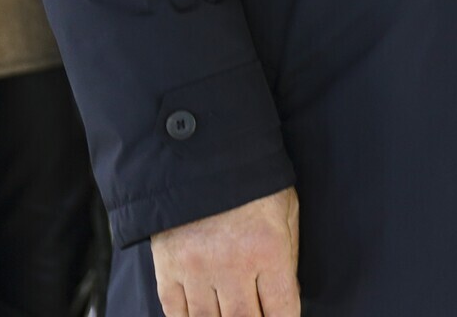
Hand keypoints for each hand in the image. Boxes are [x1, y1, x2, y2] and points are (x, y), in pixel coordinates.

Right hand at [152, 187, 299, 316]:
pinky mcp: (167, 269)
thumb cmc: (253, 182)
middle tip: (255, 316)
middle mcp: (231, 265)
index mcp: (268, 249)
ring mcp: (195, 269)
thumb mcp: (286, 210)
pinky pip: (175, 312)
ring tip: (229, 314)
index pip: (282, 309)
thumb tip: (288, 295)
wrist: (201, 156)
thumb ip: (288, 254)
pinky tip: (202, 315)